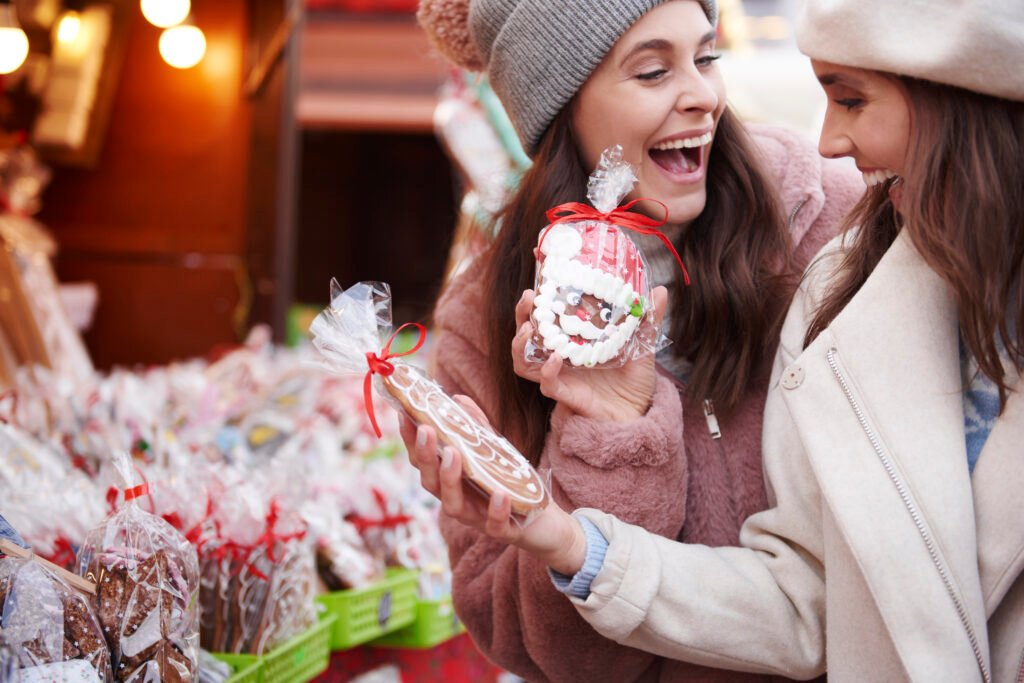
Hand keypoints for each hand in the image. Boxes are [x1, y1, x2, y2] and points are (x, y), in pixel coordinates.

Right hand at [399, 403, 587, 575]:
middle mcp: (458, 501)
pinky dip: (495, 510)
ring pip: (453, 504)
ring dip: (450, 479)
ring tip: (453, 454)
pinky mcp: (503, 530)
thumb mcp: (494, 452)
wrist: (545, 522)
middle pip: (430, 482)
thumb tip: (457, 398)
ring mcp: (477, 518)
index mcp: (451, 482)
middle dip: (426, 457)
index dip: (411, 441)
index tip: (405, 414)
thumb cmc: (511, 484)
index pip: (423, 462)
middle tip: (425, 430)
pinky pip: (494, 524)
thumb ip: (476, 428)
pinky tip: (499, 493)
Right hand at [511, 286, 667, 420]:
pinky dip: (547, 370)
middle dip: (523, 312)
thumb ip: (646, 319)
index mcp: (573, 337)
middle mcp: (560, 353)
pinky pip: (546, 382)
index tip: (536, 265)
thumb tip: (660, 288)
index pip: (547, 311)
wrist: (639, 414)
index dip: (538, 291)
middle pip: (527, 330)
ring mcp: (559, 374)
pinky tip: (555, 359)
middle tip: (530, 296)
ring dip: (520, 341)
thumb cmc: (634, 380)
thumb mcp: (642, 345)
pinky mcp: (565, 393)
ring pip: (523, 358)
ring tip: (530, 326)